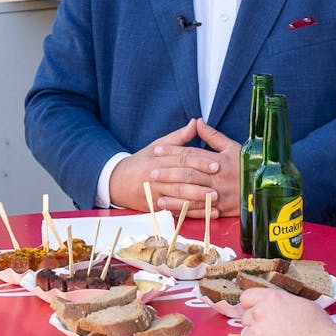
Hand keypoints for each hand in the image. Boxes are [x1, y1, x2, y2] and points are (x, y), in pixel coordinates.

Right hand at [107, 120, 233, 215]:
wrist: (116, 181)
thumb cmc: (140, 162)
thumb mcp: (156, 146)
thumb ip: (178, 137)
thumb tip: (196, 122)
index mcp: (158, 159)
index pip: (182, 160)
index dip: (200, 162)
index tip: (216, 164)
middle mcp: (157, 176)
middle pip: (181, 179)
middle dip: (201, 183)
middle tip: (219, 186)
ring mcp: (155, 192)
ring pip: (178, 196)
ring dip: (197, 199)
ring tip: (213, 200)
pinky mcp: (154, 206)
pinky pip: (174, 209)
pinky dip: (189, 212)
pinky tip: (203, 213)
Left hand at [240, 287, 335, 335]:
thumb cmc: (321, 332)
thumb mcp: (302, 304)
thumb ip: (281, 302)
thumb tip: (276, 306)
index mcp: (271, 299)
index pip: (246, 297)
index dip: (252, 305)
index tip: (253, 310)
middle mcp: (260, 315)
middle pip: (245, 317)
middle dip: (257, 324)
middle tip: (273, 331)